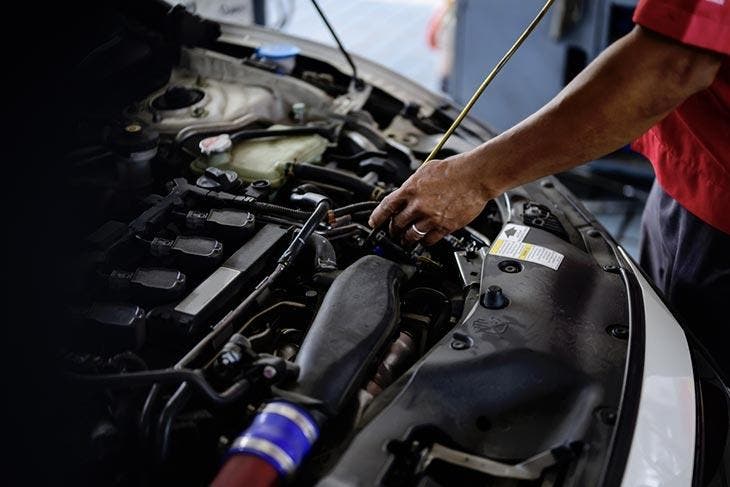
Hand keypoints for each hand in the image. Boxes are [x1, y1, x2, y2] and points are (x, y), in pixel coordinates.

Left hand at [368, 153, 491, 244]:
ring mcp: (431, 217)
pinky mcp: (445, 226)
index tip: (373, 223)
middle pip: (397, 224)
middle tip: (393, 232)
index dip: (377, 217)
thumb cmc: (455, 169)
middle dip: (393, 230)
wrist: (475, 175)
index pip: (386, 207)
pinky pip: (429, 240)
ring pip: (411, 235)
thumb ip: (413, 184)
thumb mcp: (426, 170)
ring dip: (407, 239)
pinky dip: (425, 241)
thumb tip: (406, 192)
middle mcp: (418, 205)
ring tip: (406, 240)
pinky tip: (424, 239)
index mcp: (411, 189)